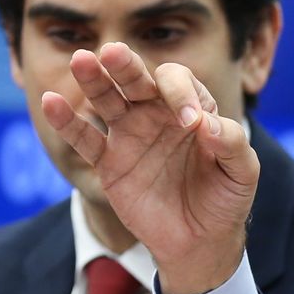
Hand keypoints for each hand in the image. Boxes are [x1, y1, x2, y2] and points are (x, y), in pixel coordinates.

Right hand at [43, 42, 258, 293]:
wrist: (201, 241)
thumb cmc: (225, 200)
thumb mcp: (243, 173)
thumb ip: (232, 143)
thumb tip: (206, 123)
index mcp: (192, 108)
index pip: (178, 83)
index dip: (181, 95)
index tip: (190, 124)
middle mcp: (157, 114)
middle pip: (136, 80)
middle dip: (125, 65)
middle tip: (112, 52)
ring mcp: (130, 135)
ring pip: (107, 99)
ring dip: (93, 80)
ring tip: (81, 60)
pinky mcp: (109, 162)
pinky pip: (84, 138)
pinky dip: (66, 121)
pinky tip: (50, 103)